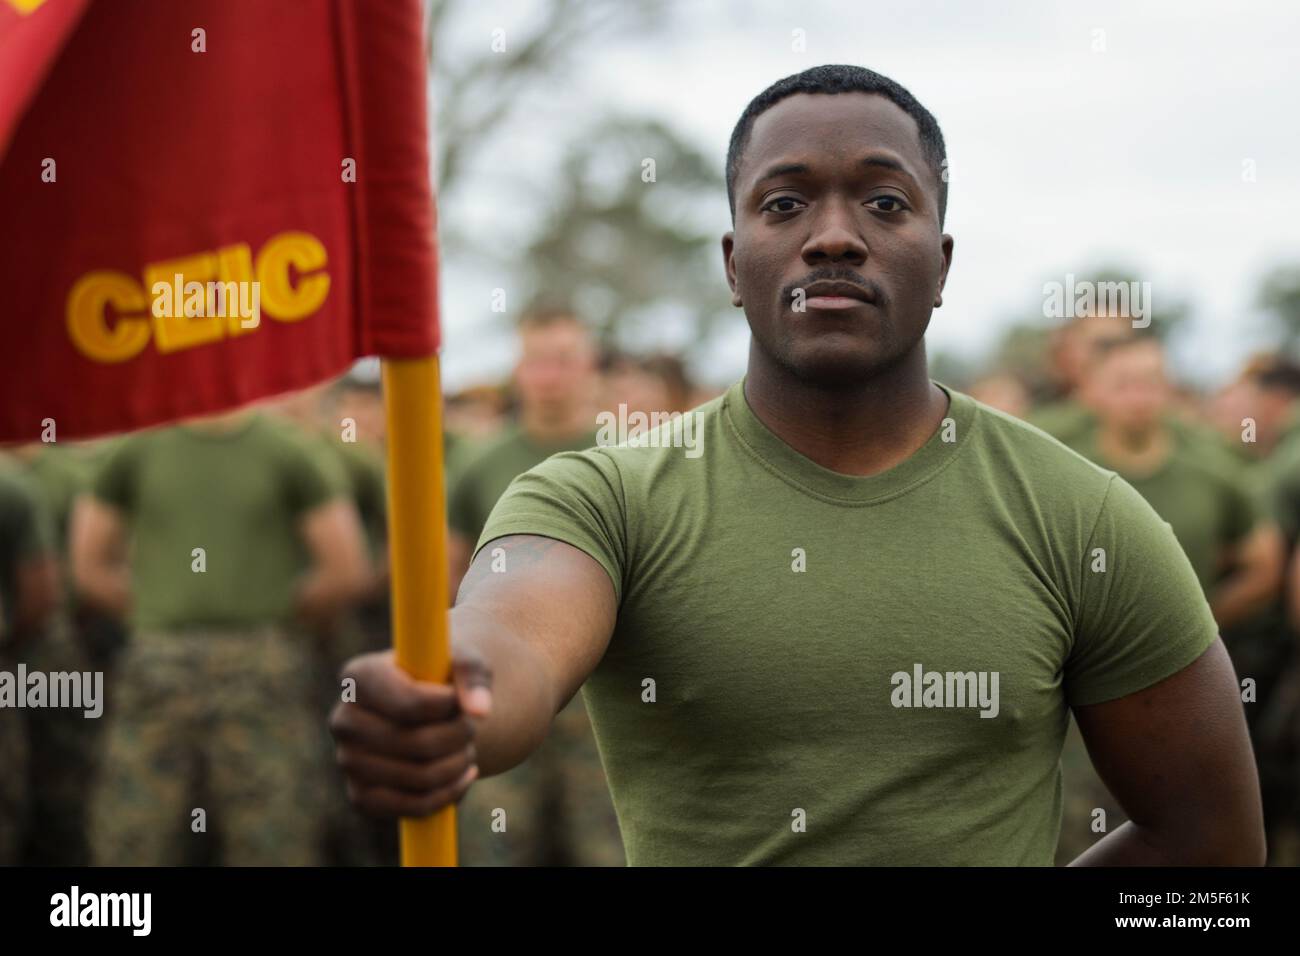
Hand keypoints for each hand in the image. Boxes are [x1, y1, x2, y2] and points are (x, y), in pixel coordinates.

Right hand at [329, 648, 492, 817]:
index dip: (450, 706)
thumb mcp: (462, 660)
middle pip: (420, 743)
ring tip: (467, 747)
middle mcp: (343, 720)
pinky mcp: (360, 796)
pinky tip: (463, 775)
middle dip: (460, 736)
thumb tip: (480, 710)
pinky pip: (413, 806)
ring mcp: (348, 761)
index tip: (460, 700)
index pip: (412, 704)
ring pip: (421, 777)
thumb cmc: (442, 679)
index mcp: (359, 677)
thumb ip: (472, 673)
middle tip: (471, 726)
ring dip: (459, 763)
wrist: (426, 710)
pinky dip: (449, 793)